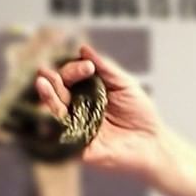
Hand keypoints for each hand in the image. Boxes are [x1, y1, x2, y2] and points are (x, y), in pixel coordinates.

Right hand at [35, 44, 165, 181]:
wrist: (153, 142)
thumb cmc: (141, 112)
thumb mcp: (125, 84)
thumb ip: (105, 67)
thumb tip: (83, 48)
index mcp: (86, 92)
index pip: (70, 77)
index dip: (73, 70)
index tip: (88, 67)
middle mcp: (78, 108)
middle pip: (58, 93)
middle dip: (52, 82)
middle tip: (44, 72)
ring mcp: (76, 127)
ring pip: (56, 112)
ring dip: (48, 98)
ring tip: (42, 84)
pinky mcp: (78, 147)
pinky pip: (63, 137)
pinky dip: (55, 124)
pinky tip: (49, 113)